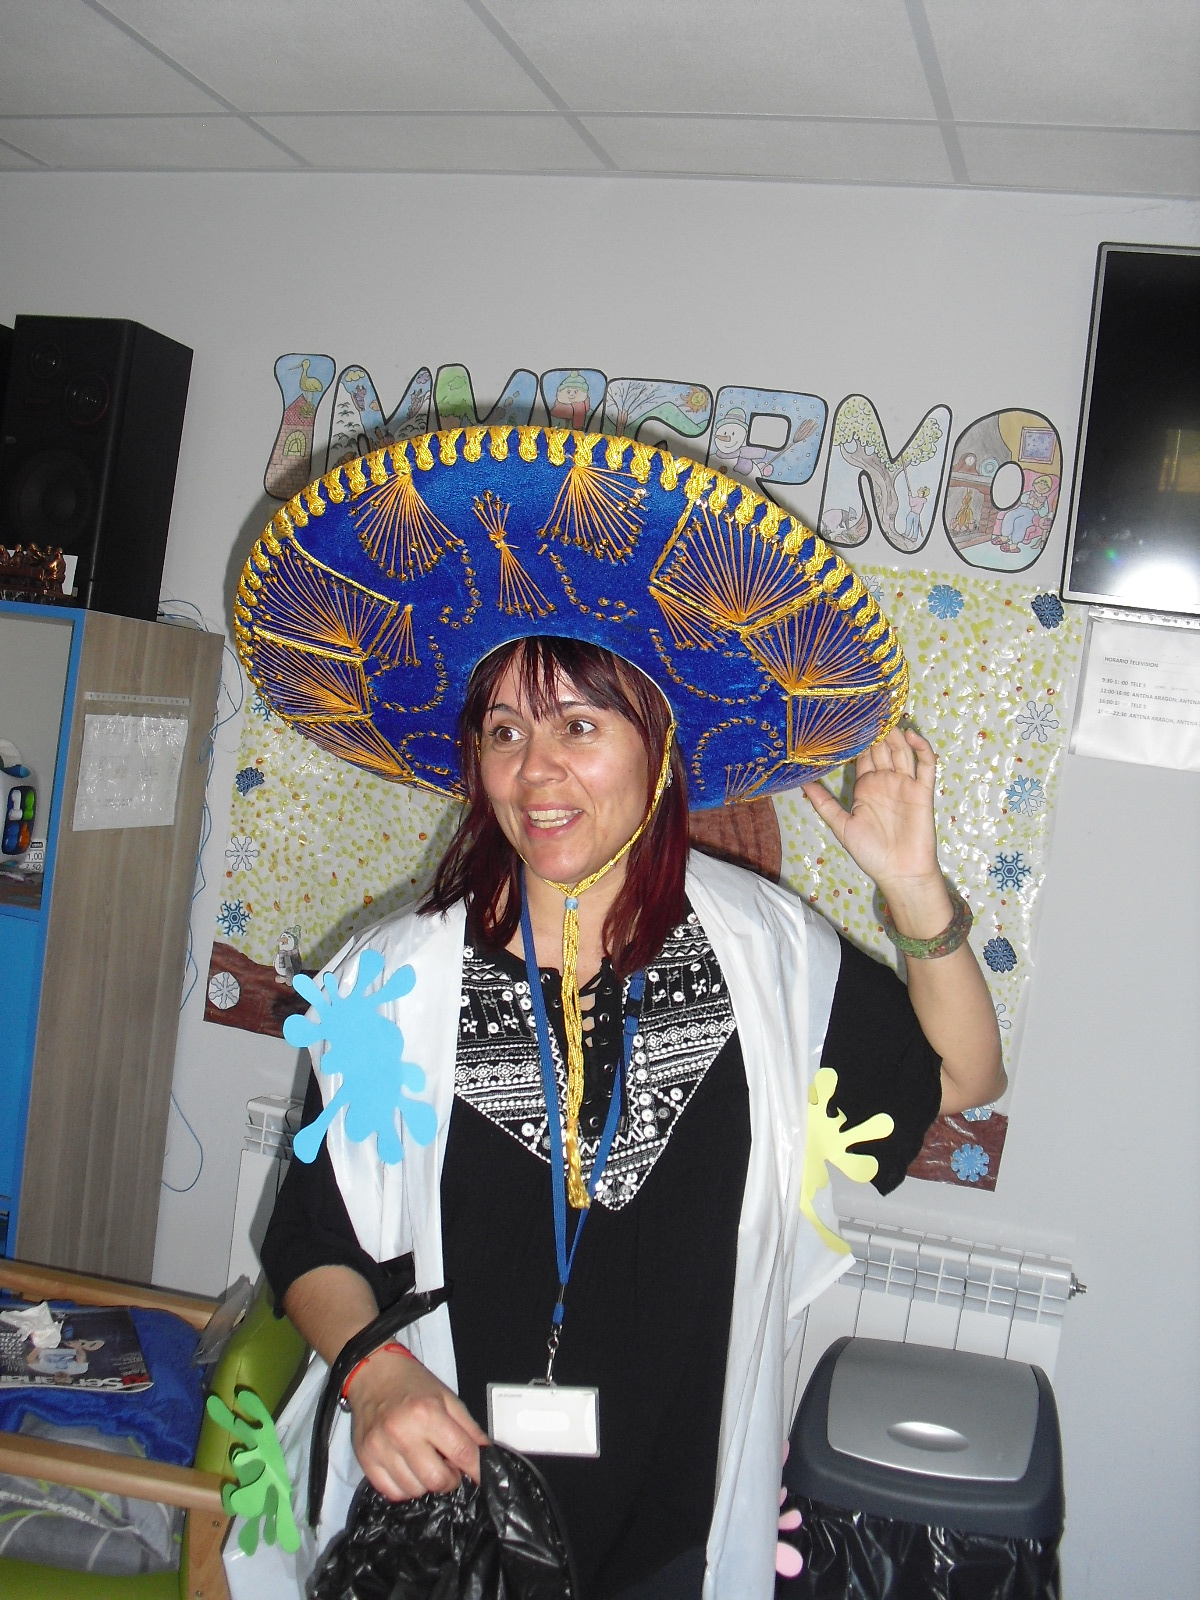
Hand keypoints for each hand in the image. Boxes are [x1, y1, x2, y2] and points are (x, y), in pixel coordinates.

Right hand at [344, 1346, 487, 1500]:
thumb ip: (469, 1427)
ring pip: (414, 1490)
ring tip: (427, 1464)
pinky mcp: (364, 1459)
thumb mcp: (447, 1397)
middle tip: (449, 1467)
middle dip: (450, 1479)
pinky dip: (405, 1488)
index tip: (481, 1476)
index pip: (461, 1453)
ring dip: (427, 1484)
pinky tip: (409, 1471)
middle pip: (436, 1479)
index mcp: (427, 1413)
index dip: (476, 1469)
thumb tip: (486, 1456)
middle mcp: (402, 1433)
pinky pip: (391, 1492)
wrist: (372, 1373)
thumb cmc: (413, 1383)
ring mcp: (380, 1448)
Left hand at [802, 727, 942, 908]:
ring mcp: (905, 784)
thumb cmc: (870, 852)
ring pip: (902, 750)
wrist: (899, 871)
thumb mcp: (841, 825)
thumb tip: (801, 784)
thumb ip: (824, 803)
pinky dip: (921, 748)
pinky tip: (910, 734)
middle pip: (881, 748)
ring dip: (896, 733)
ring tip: (887, 712)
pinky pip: (926, 764)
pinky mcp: (922, 790)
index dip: (856, 738)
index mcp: (865, 786)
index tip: (847, 717)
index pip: (861, 755)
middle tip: (870, 705)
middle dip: (876, 729)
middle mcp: (885, 781)